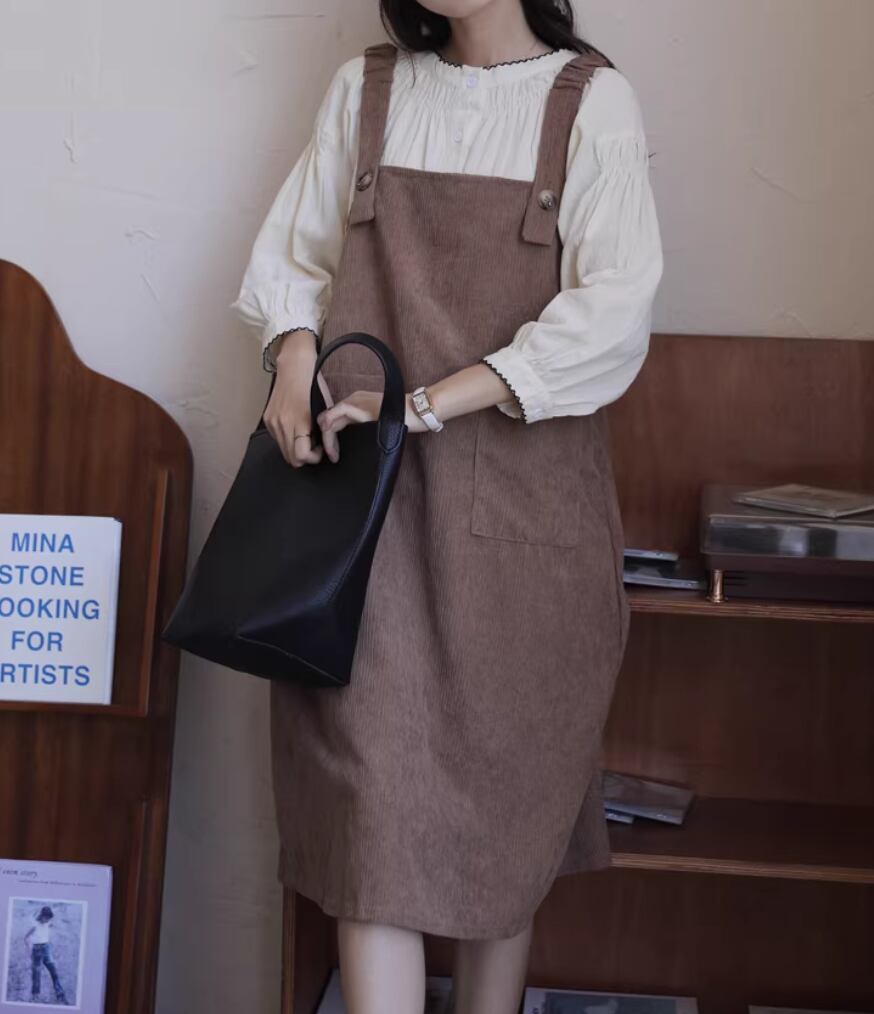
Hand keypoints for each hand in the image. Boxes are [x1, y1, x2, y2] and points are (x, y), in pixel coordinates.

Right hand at [263, 329, 331, 467]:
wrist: (294, 366)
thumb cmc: (313, 384)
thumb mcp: (325, 407)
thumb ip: (327, 431)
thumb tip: (331, 452)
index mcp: (299, 420)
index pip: (302, 455)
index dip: (313, 458)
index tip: (320, 449)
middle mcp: (282, 423)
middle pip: (291, 458)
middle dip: (305, 457)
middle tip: (314, 445)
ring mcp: (273, 422)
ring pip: (283, 451)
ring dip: (295, 450)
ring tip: (306, 436)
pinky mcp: (267, 419)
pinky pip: (278, 440)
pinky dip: (287, 440)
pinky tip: (296, 428)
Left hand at [317, 391, 428, 461]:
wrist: (416, 412)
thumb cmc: (402, 420)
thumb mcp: (377, 423)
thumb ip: (363, 427)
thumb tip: (352, 442)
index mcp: (357, 402)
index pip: (335, 417)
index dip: (330, 434)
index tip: (334, 452)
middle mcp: (354, 399)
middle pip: (330, 418)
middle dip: (326, 438)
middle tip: (331, 456)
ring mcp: (355, 402)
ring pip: (329, 419)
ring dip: (327, 438)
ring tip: (332, 455)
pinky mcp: (358, 407)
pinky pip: (335, 417)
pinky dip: (329, 431)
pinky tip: (331, 446)